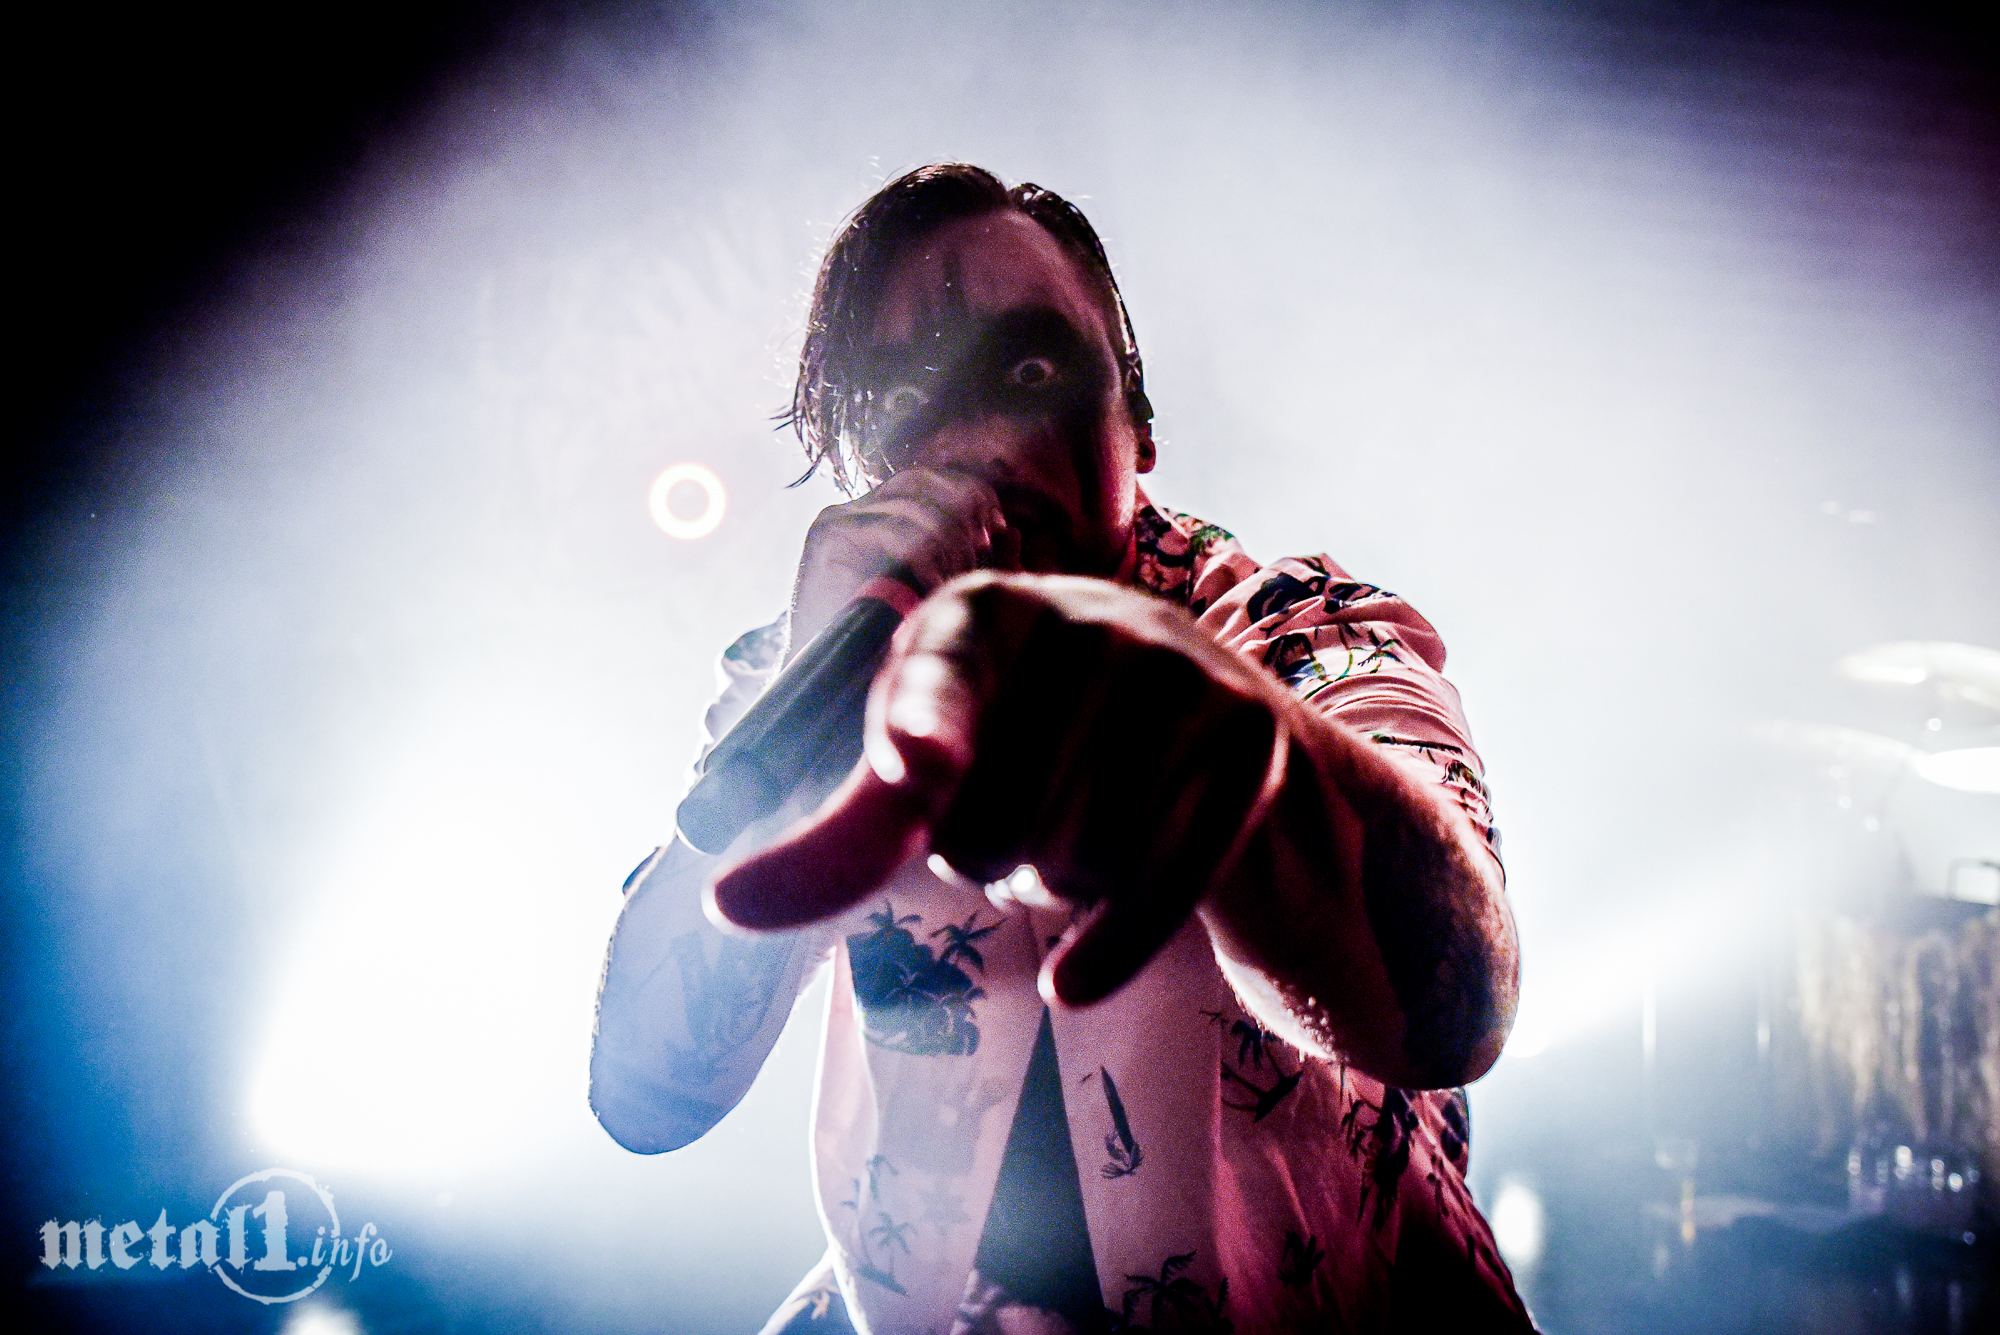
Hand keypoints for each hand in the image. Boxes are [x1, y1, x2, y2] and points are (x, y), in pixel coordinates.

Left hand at [708, 572, 1289, 1006]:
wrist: (1215, 746)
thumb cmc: (1040, 755)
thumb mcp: (936, 785)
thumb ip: (836, 846)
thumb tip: (726, 908)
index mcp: (982, 614)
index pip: (942, 674)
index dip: (924, 722)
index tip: (912, 764)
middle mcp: (1084, 618)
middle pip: (991, 816)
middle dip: (990, 857)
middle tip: (1023, 823)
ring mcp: (1176, 671)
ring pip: (1073, 854)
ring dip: (1057, 886)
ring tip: (1076, 839)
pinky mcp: (1246, 738)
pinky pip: (1164, 876)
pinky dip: (1110, 948)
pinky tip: (1070, 986)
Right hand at [789, 465, 1022, 651]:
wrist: (833, 682)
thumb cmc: (894, 645)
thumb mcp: (949, 597)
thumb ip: (979, 563)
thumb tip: (1012, 531)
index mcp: (886, 513)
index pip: (937, 480)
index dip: (974, 497)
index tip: (997, 531)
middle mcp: (861, 507)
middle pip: (927, 482)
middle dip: (962, 517)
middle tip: (974, 558)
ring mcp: (842, 517)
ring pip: (914, 503)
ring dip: (943, 541)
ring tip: (947, 581)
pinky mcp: (829, 535)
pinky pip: (891, 529)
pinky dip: (918, 557)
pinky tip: (928, 585)